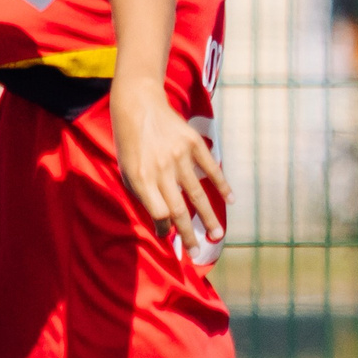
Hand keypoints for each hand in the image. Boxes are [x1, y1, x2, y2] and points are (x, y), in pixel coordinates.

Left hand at [109, 78, 228, 250]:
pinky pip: (210, 168)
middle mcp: (162, 169)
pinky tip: (231, 199)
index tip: (169, 236)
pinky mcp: (193, 143)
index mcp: (141, 178)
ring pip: (198, 194)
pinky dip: (222, 185)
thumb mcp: (126, 171)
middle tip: (197, 252)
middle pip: (179, 209)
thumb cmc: (129, 143)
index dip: (165, 228)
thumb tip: (161, 222)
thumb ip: (142, 196)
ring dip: (209, 218)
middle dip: (189, 234)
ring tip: (218, 236)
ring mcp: (180, 156)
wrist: (138, 105)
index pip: (159, 213)